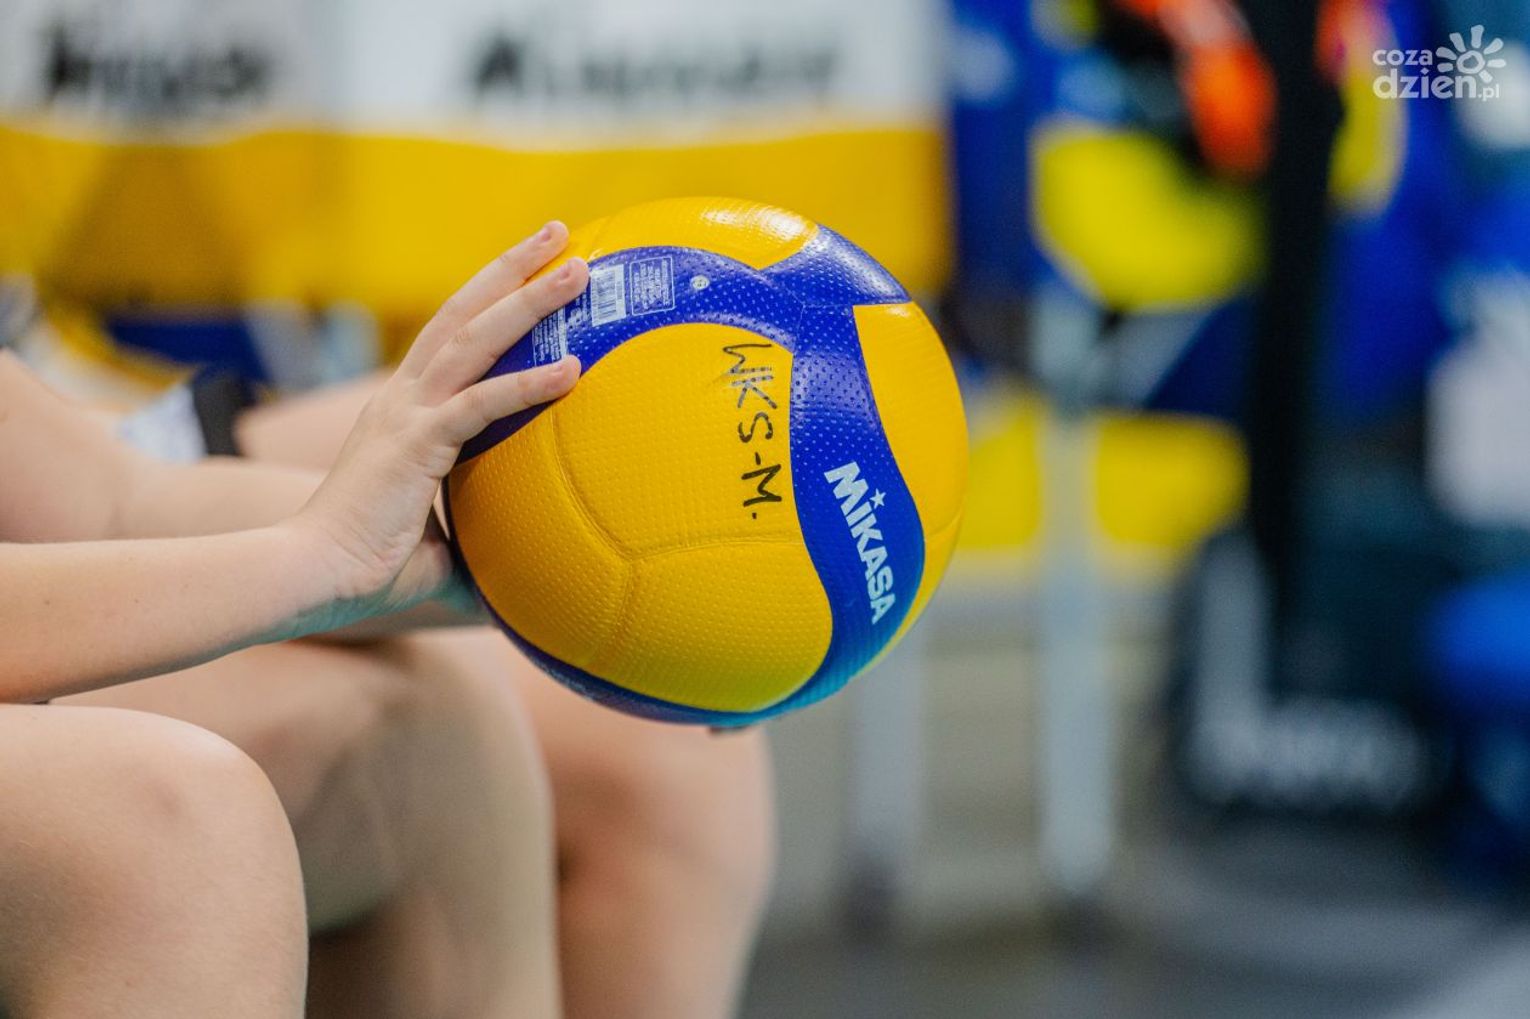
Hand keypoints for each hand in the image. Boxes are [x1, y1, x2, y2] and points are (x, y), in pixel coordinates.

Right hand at [292, 222, 587, 628]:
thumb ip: (479, 557)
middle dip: (513, 268)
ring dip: (528, 299)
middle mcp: (402, 399)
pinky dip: (528, 383)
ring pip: (475, 338)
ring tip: (579, 269)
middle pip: (464, 313)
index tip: (531, 271)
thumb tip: (518, 595)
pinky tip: (575, 367)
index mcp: (402, 412)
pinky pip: (481, 405)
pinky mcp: (414, 443)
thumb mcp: (438, 555)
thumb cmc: (365, 572)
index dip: (490, 299)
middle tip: (561, 235)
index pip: (452, 337)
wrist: (309, 578)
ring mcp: (406, 414)